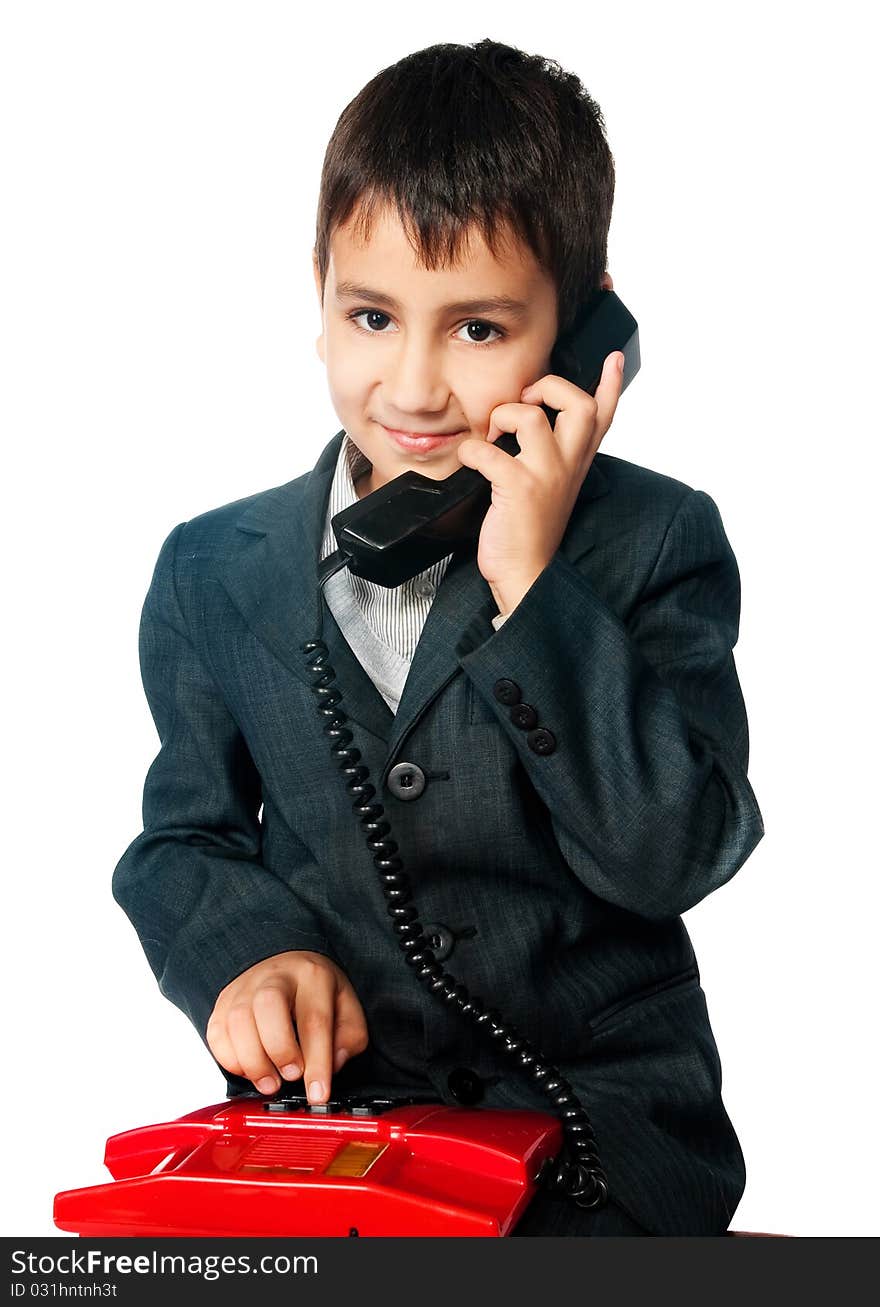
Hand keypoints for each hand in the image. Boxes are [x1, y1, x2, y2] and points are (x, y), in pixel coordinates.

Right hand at [206, 950, 368, 1103]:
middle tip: (291, 1077)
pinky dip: (230, 1059)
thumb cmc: (313, 990)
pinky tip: (249, 1070)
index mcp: (312, 976)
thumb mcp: (345, 1005)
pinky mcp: (223, 1003)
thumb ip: (349, 1037)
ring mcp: (245, 988)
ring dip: (253, 1062)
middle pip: (269, 1006)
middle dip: (280, 1050)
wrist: (282, 961)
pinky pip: (218, 1034)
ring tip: (270, 1083)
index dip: (317, 1062)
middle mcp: (276, 976)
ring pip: (238, 1020)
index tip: (318, 1093)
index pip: (315, 1020)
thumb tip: (332, 1065)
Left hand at [456, 350, 624, 616]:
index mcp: (577, 463)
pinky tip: (469, 462)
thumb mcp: (552, 488)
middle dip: (550, 387)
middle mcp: (568, 465)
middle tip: (528, 401)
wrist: (526, 574)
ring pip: (531, 416)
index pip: (604, 416)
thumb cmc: (531, 532)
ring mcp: (545, 475)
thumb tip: (532, 424)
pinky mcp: (518, 488)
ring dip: (503, 415)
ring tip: (493, 435)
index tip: (614, 358)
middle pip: (579, 403)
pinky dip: (471, 451)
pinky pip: (488, 450)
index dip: (610, 385)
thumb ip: (552, 457)